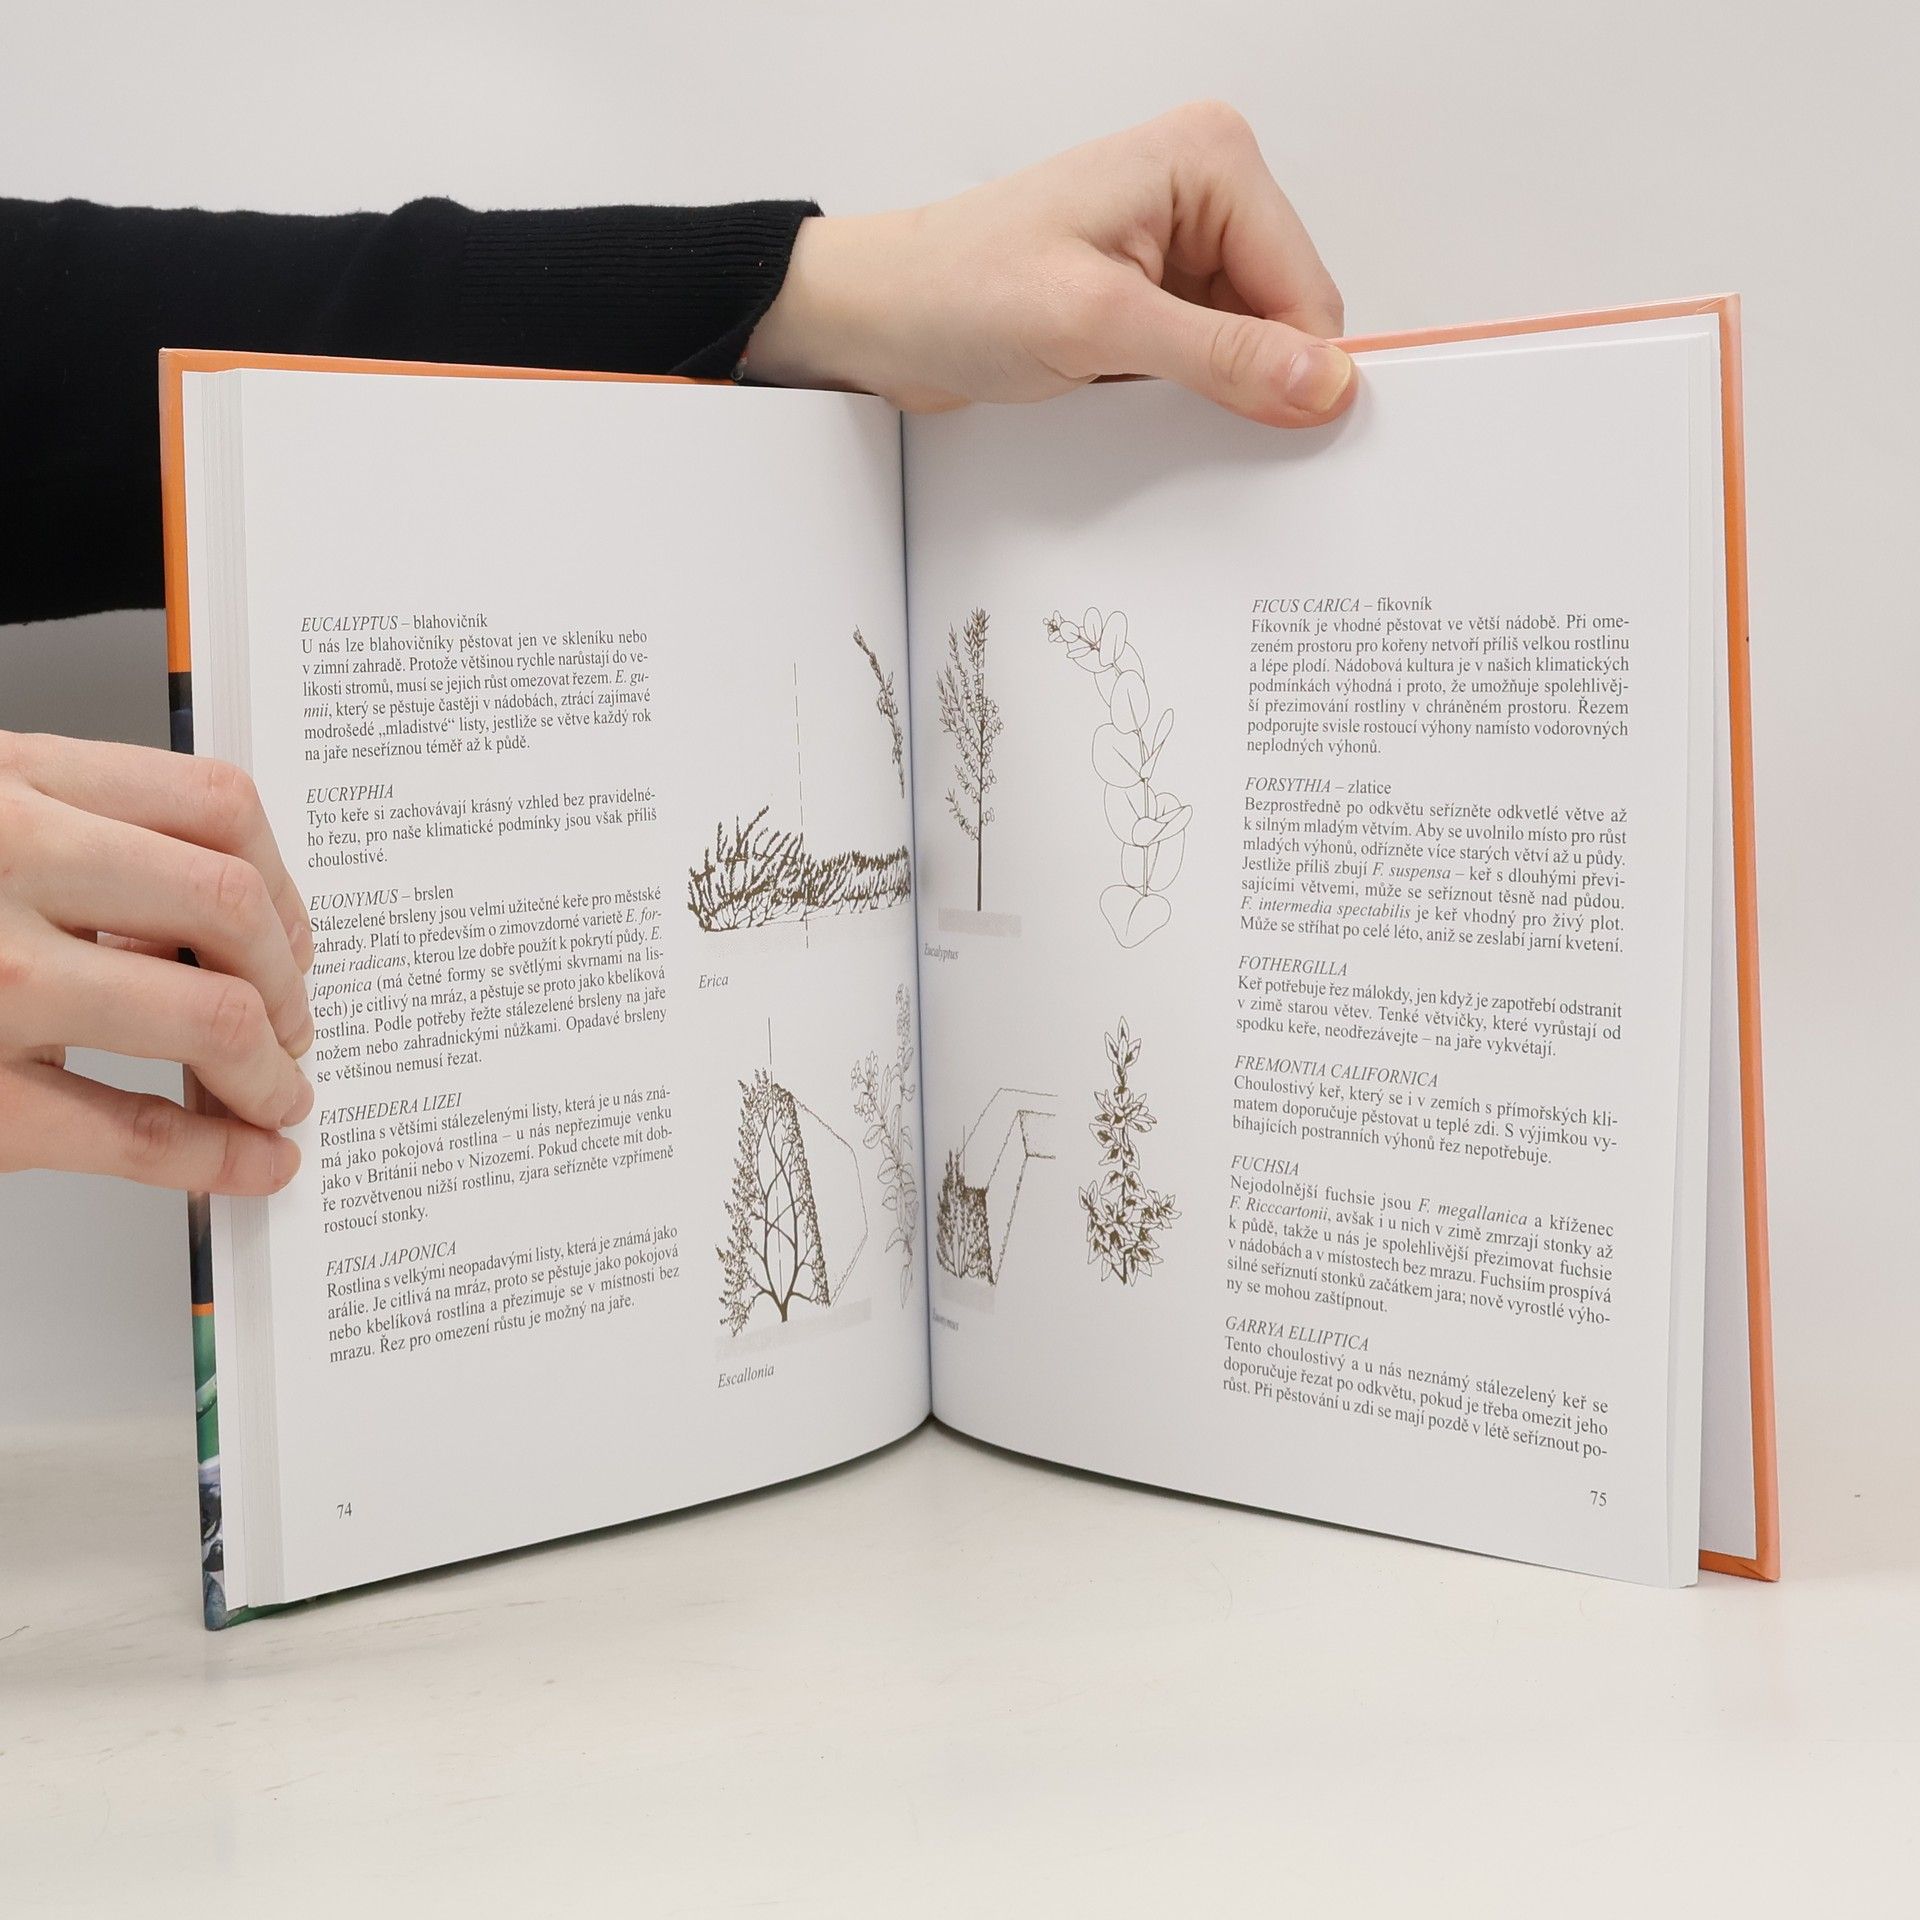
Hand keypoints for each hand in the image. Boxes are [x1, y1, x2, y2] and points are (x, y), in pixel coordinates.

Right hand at [0, 731, 314, 1193]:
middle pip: (230, 907)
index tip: (288, 933)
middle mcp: (2, 865)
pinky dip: (220, 1154)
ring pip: (208, 1016)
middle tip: (292, 1024)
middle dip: (287, 981)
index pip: (212, 805)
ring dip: (270, 1069)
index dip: (281, 881)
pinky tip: (249, 1161)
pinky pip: (135, 1132)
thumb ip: (66, 841)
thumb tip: (203, 921)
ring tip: (273, 1091)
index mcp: (4, 785)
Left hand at [748, 100, 1353, 426]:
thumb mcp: (1100, 325)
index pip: (1307, 288)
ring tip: (1131, 387)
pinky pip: (1207, 360)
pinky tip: (1128, 393)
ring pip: (1250, 347)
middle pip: (1286, 317)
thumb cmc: (961, 289)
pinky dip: (1181, 393)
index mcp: (1209, 160)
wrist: (884, 316)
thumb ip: (1221, 356)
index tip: (1269, 429)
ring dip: (1207, 390)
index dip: (1294, 370)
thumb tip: (1320, 381)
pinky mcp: (1154, 292)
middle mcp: (1204, 190)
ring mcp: (1180, 243)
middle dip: (1247, 377)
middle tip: (1169, 400)